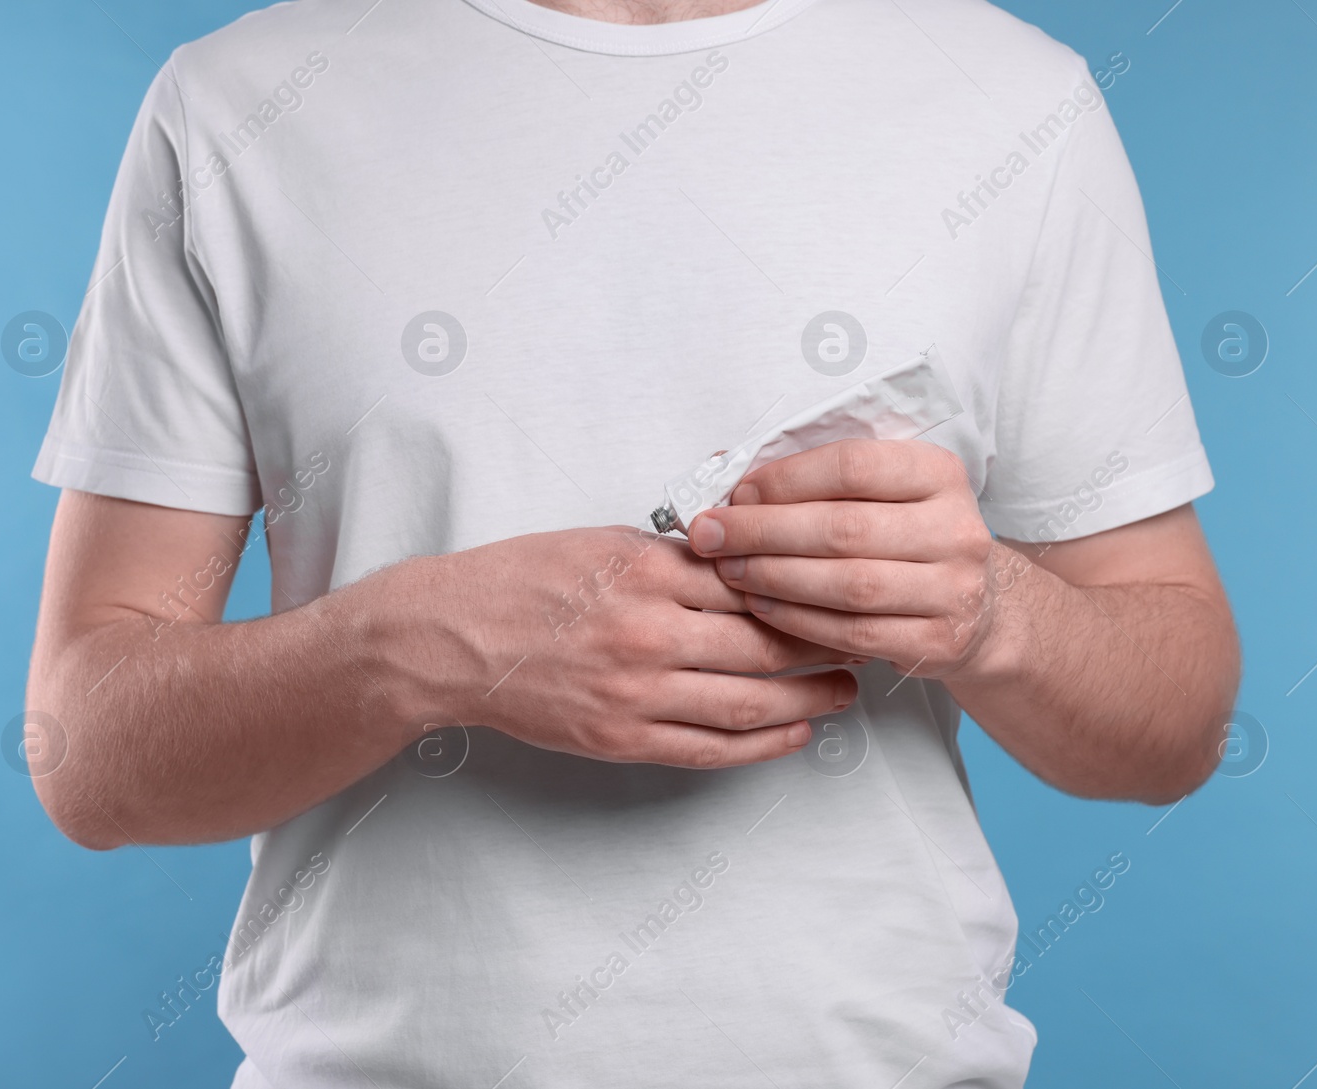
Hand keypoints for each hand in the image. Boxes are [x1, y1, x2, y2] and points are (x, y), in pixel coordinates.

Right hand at [379, 527, 860, 767]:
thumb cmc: (521, 581)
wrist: (450, 640)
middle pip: (764, 644)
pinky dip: (762, 745)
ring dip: (809, 701)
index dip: (809, 591)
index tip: (843, 590)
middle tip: (866, 642)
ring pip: (749, 702)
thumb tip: (745, 564)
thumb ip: (673, 557)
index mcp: (646, 571)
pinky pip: (710, 747)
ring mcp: (636, 692)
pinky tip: (795, 735)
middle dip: (825, 645)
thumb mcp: (599, 542)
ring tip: (845, 693)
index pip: (753, 583)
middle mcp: (648, 632)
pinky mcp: (621, 737)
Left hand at [685, 439, 1012, 677]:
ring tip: (729, 571)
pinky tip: (761, 607)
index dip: (786, 480)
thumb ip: (814, 478)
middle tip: (712, 536)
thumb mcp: (880, 494)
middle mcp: (955, 528)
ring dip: (775, 577)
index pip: (852, 466)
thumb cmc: (905, 539)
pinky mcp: (940, 640)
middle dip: (764, 532)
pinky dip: (799, 620)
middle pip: (844, 528)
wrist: (976, 606)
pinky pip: (854, 632)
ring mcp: (954, 588)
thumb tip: (725, 467)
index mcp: (938, 472)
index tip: (737, 493)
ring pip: (848, 584)